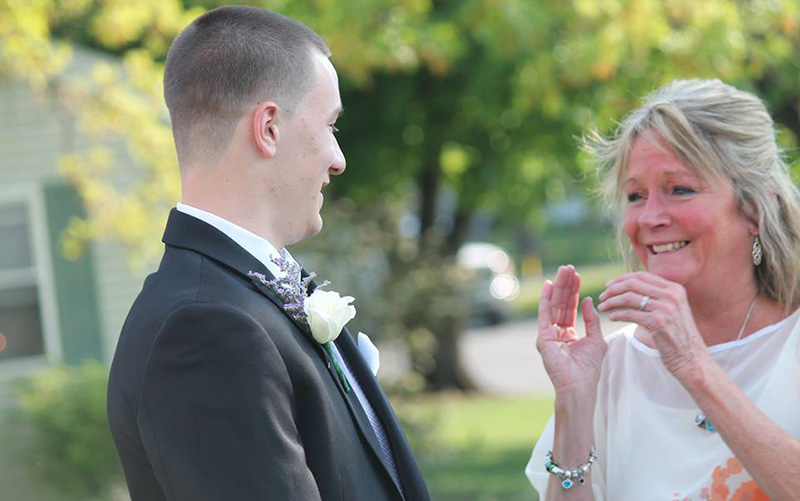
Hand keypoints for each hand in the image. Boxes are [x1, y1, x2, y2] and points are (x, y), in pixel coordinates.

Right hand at [536, 265, 607, 395]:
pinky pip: (544, 314)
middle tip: (569, 268)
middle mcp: (556, 332)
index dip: (574, 292)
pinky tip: (549, 285)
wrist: (580, 386)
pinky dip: (546, 299)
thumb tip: (588, 300)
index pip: (570, 308)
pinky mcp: (543, 337)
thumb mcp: (596, 340)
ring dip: (558, 287)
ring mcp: (548, 335)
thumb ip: (591, 320)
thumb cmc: (589, 369)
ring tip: (563, 271)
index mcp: (568, 334)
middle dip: (566, 286)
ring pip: (553, 305)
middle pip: (561, 304)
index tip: (577, 276)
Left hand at [597, 271, 707, 379]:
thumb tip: (633, 288)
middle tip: (602, 296)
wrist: (693, 360)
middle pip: (632, 284)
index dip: (621, 279)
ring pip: (628, 297)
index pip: (642, 276)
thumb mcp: (674, 310)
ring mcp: (665, 308)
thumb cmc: (679, 337)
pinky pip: (629, 314)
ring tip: (602, 307)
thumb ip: (658, 297)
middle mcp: (671, 295)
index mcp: (675, 289)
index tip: (609, 285)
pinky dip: (616, 314)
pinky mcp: (658, 323)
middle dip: (613, 289)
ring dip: (611, 302)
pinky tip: (611, 318)